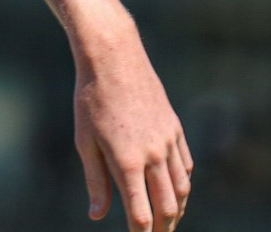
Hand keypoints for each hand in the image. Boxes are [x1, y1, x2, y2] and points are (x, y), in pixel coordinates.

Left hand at [73, 24, 191, 231]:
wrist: (113, 57)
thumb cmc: (91, 98)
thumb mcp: (85, 140)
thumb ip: (95, 181)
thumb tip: (97, 215)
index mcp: (127, 161)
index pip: (141, 214)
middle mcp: (154, 155)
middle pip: (168, 207)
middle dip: (162, 229)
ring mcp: (168, 141)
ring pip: (182, 189)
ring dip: (176, 210)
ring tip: (167, 221)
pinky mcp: (175, 128)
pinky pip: (186, 166)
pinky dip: (182, 184)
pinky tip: (174, 190)